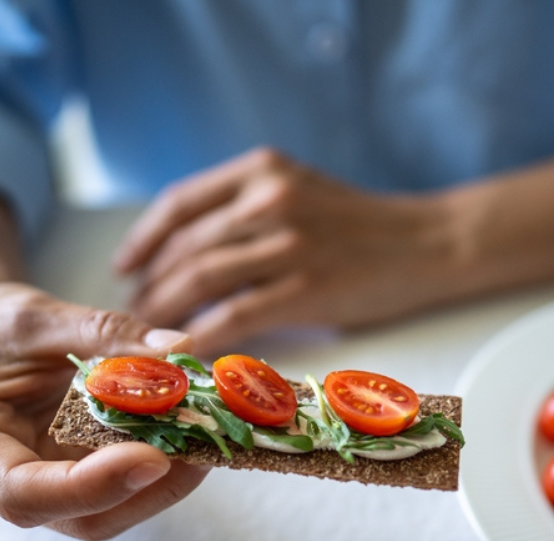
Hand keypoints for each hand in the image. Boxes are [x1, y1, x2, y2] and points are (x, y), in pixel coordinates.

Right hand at [0, 282, 208, 540]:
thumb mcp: (39, 317)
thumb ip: (106, 333)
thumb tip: (183, 349)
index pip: (20, 493)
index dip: (91, 486)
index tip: (155, 458)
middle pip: (75, 517)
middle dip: (147, 488)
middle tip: (205, 447)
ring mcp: (33, 492)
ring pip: (105, 513)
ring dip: (164, 482)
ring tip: (210, 437)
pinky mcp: (65, 485)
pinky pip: (114, 491)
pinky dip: (158, 467)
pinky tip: (193, 436)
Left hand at [113, 148, 457, 354]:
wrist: (430, 242)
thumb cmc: (359, 225)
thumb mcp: (298, 190)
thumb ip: (245, 208)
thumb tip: (182, 256)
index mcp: (262, 170)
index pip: (180, 202)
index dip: (143, 239)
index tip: (123, 268)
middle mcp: (270, 197)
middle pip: (184, 246)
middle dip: (150, 287)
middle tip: (134, 318)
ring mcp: (289, 242)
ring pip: (200, 279)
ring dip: (165, 314)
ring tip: (151, 339)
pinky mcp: (307, 288)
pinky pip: (234, 317)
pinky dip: (200, 339)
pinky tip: (183, 356)